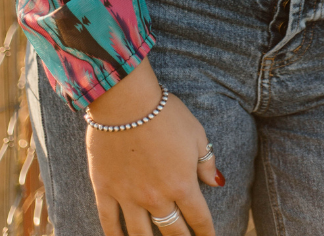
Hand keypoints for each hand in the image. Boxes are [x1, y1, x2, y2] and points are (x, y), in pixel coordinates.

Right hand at [86, 57, 223, 234]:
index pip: (198, 219)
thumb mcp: (195, 133)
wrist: (126, 100)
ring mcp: (129, 196)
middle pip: (173, 232)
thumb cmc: (165, 113)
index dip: (206, 233)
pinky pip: (109, 222)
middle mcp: (156, 197)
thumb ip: (206, 161)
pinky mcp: (105, 189)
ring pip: (141, 235)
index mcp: (182, 184)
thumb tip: (217, 182)